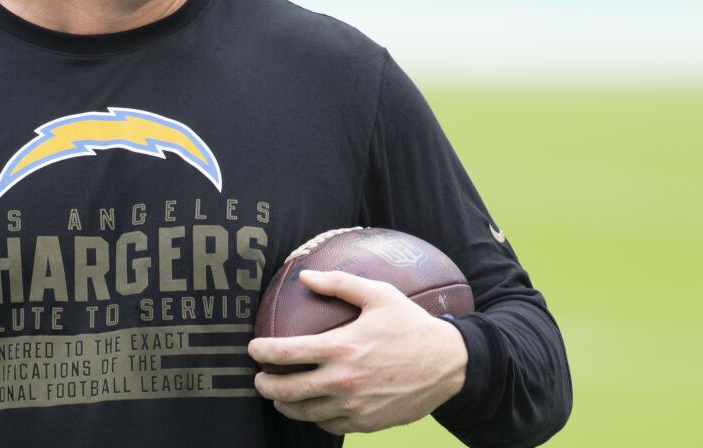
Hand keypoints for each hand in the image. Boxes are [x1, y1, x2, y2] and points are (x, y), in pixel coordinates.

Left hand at [247, 270, 468, 434]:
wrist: (450, 364)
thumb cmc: (412, 325)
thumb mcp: (379, 295)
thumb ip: (339, 283)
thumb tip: (304, 276)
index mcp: (342, 347)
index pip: (286, 353)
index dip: (261, 352)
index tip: (252, 349)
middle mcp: (344, 381)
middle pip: (287, 390)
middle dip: (264, 385)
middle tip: (258, 378)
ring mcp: (355, 406)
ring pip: (304, 413)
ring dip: (285, 405)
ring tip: (278, 395)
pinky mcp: (367, 423)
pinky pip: (329, 425)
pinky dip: (314, 417)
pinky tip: (311, 407)